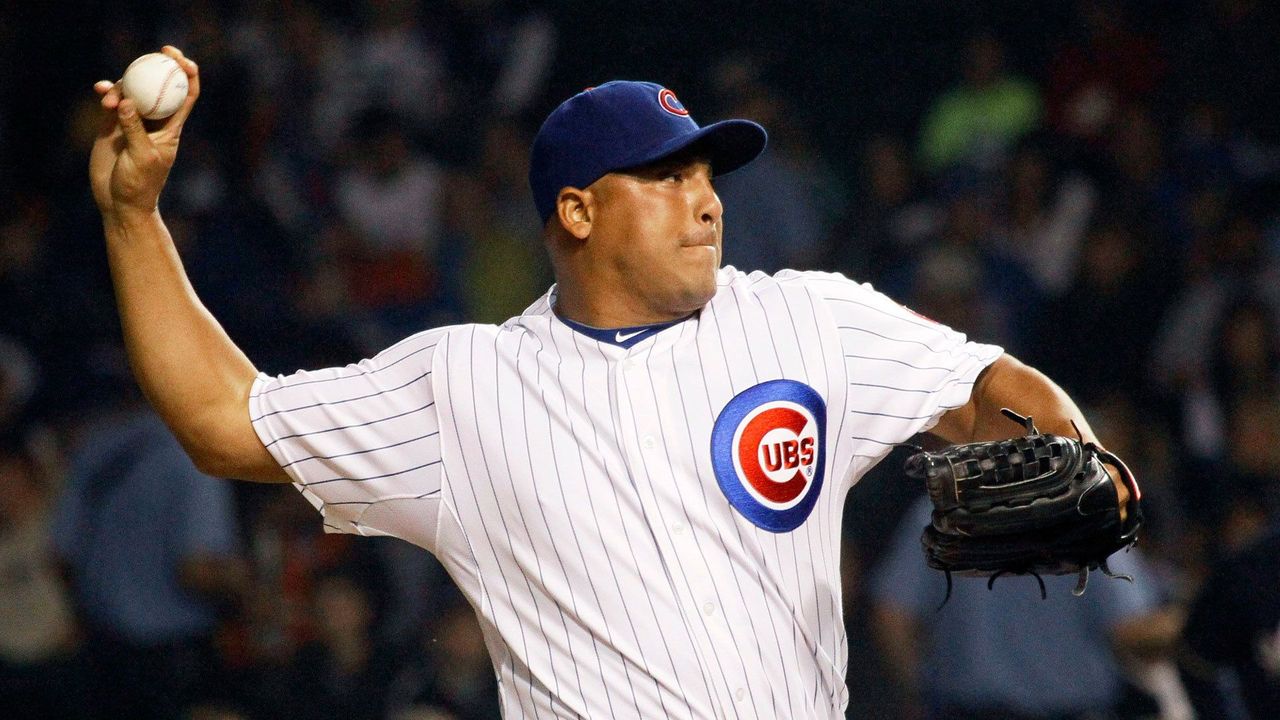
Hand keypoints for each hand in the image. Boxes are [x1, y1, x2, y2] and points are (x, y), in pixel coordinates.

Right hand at [89, 46, 199, 218]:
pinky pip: (112, 101)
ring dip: (123, 86)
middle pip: (159, 85)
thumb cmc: (140, 184)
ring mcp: (133, 121)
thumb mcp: (141, 157)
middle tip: (153, 53)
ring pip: (133, 90)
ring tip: (108, 101)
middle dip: (157, 66)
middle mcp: (154, 120)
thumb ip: (135, 129)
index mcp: (172, 127)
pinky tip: (101, 89)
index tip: (180, 59)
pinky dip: (108, 92)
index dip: (187, 74)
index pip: (186, 94)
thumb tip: (128, 101)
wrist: (120, 202)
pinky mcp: (112, 125)